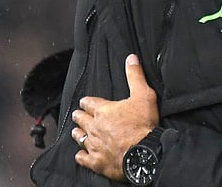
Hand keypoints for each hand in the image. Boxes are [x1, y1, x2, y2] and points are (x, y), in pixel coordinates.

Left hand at [70, 54, 158, 180]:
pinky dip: (81, 155)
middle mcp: (94, 127)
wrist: (144, 154)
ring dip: (78, 133)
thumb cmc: (143, 126)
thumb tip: (131, 58)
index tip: (85, 102)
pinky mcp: (96, 162)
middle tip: (78, 115)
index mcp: (103, 110)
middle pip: (80, 119)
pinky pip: (82, 158)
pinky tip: (80, 154)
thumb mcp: (144, 95)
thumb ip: (135, 76)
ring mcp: (94, 145)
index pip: (88, 102)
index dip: (86, 102)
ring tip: (77, 132)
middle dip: (79, 116)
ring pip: (79, 137)